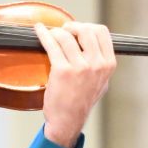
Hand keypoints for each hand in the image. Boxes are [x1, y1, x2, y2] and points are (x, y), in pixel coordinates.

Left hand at [36, 22, 115, 147]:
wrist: (68, 121)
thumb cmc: (82, 101)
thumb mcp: (101, 81)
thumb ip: (100, 62)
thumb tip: (89, 41)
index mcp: (108, 65)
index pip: (102, 32)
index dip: (88, 26)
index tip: (77, 30)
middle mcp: (97, 65)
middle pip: (86, 30)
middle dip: (72, 26)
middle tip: (63, 30)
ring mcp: (80, 68)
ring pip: (67, 36)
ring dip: (56, 32)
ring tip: (51, 34)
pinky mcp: (62, 71)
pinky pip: (52, 45)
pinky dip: (44, 35)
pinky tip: (39, 31)